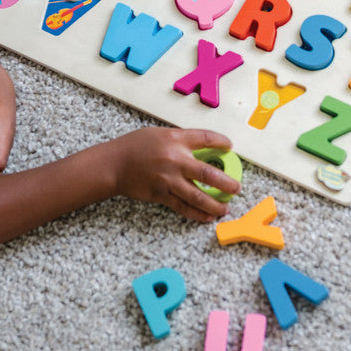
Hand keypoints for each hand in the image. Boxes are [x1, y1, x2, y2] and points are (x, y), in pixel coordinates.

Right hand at [109, 127, 240, 222]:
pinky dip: (197, 213)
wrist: (114, 164)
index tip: (229, 145)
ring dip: (215, 204)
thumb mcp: (159, 134)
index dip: (221, 142)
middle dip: (226, 182)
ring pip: (198, 195)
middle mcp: (175, 159)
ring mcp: (169, 179)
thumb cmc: (134, 146)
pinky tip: (207, 216)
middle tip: (236, 188)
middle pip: (208, 173)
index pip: (205, 138)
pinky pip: (183, 207)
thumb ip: (179, 140)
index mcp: (175, 139)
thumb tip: (200, 148)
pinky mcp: (161, 194)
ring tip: (225, 208)